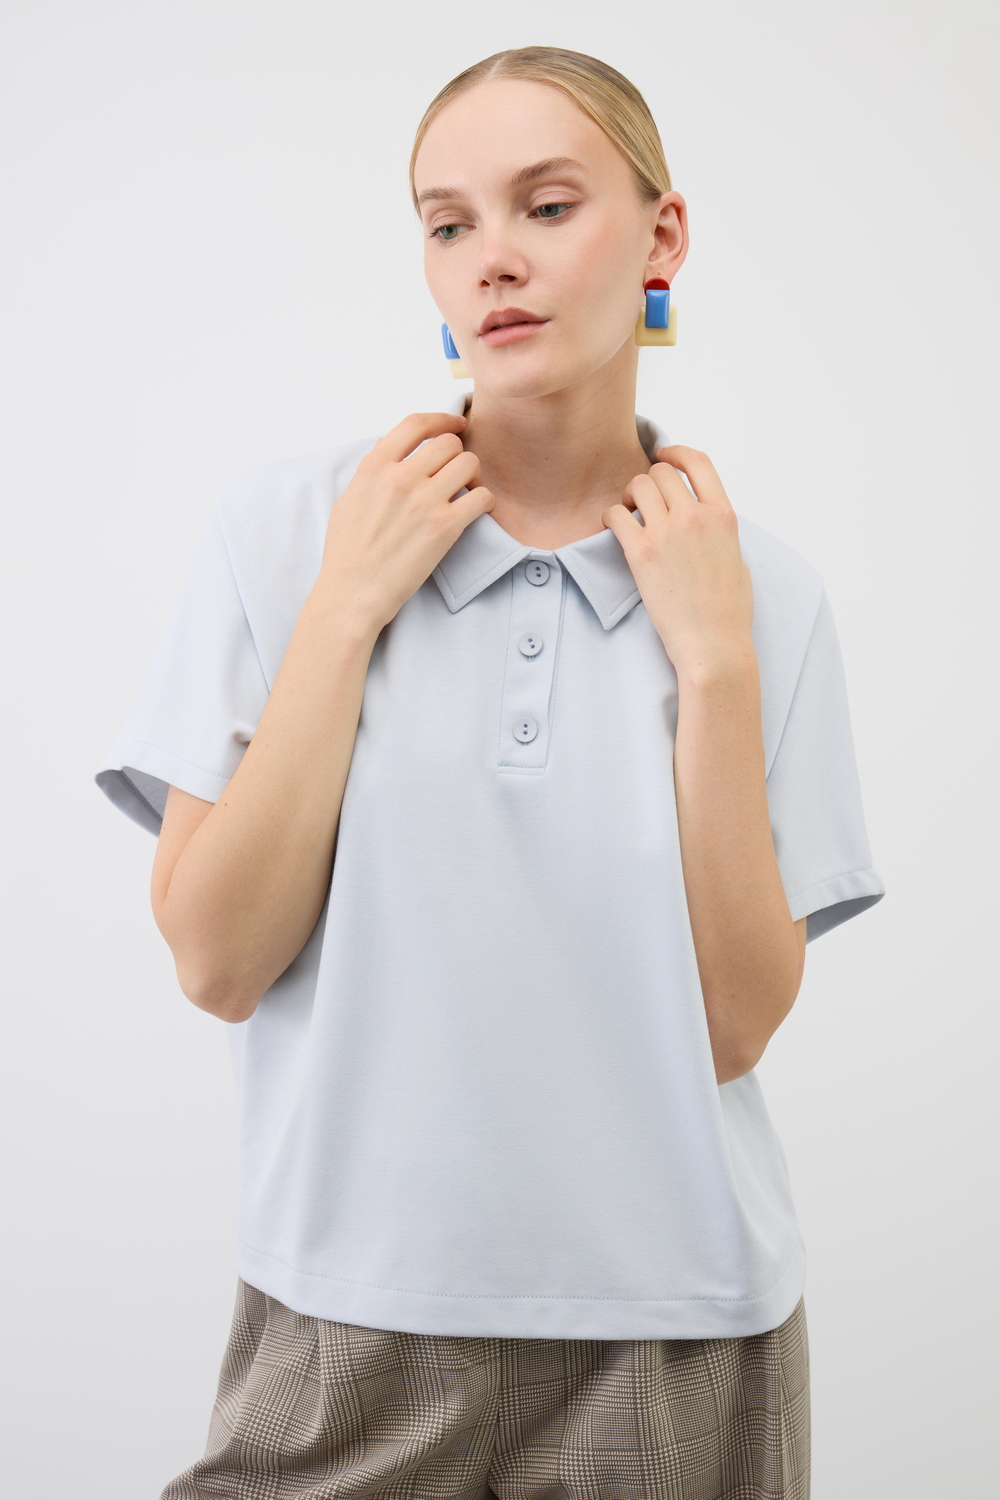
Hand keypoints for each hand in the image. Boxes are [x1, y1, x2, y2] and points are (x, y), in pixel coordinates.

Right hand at [313, 412, 493, 631]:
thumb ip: (372, 471)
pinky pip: (481, 497)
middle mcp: (400, 478)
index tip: (456, 424)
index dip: (443, 419)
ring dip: (473, 476)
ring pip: (469, 464)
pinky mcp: (444, 528)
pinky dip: (485, 501)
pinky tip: (476, 511)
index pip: (416, 424)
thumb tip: (386, 445)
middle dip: (457, 455)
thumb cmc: (347, 552)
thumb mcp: (349, 500)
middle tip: (457, 474)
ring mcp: (423, 502)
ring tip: (466, 493)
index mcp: (375, 467)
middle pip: (448, 443)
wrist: (353, 593)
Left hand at [601, 445, 753, 677]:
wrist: (712, 644)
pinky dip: (610, 517)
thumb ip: (719, 530)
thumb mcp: (737, 558)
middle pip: (661, 472)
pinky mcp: (641, 553)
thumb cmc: (728, 611)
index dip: (676, 452)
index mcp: (724, 515)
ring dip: (628, 496)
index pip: (698, 461)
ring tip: (629, 516)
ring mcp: (668, 533)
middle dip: (648, 482)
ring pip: (637, 486)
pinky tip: (614, 530)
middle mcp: (696, 516)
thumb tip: (704, 517)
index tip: (663, 455)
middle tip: (641, 503)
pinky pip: (615, 515)